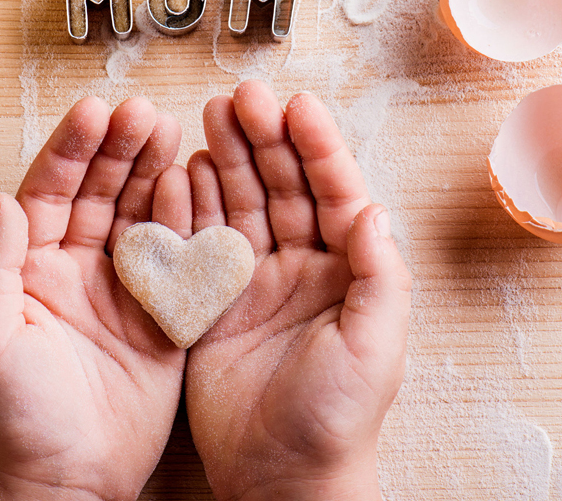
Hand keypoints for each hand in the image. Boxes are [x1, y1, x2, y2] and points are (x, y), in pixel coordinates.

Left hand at [0, 97, 185, 500]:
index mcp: (32, 268)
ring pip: (140, 215)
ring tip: (172, 133)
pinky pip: (175, 260)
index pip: (50, 191)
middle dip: (121, 149)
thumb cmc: (17, 419)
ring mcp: (122, 289)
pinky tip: (194, 189)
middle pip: (100, 192)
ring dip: (154, 172)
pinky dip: (186, 224)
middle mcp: (78, 269)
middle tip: (144, 113)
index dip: (72, 150)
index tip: (94, 113)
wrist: (68, 480)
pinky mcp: (161, 315)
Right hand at [161, 80, 410, 500]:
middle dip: (262, 139)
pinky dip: (189, 208)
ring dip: (224, 161)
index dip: (316, 147)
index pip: (333, 192)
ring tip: (207, 118)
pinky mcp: (213, 304)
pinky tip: (180, 174)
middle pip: (282, 186)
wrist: (281, 477)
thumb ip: (381, 275)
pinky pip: (201, 244)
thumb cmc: (339, 419)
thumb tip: (373, 209)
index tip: (296, 105)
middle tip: (241, 98)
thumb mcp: (375, 347)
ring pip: (239, 205)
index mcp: (346, 270)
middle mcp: (301, 267)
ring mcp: (254, 282)